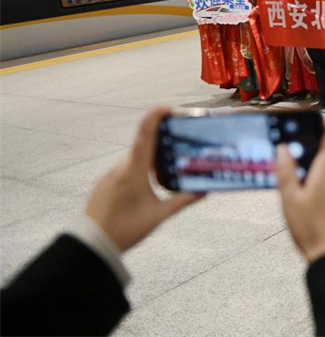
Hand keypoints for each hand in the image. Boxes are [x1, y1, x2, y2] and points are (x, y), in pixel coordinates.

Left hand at [85, 107, 204, 251]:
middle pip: (143, 146)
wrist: (91, 244)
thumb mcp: (159, 215)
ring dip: (151, 159)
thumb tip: (205, 190)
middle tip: (181, 145)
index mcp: (134, 169)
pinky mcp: (105, 183)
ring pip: (135, 158)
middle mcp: (120, 166)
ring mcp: (110, 174)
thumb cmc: (126, 228)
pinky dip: (140, 169)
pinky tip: (149, 186)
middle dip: (162, 142)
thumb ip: (183, 200)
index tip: (170, 108)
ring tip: (169, 169)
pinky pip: (126, 169)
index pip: (145, 133)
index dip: (156, 116)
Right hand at [277, 119, 324, 263]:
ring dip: (322, 166)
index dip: (322, 120)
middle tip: (295, 154)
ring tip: (302, 180)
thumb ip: (285, 170)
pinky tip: (315, 198)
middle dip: (316, 147)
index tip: (309, 119)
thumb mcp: (289, 199)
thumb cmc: (312, 229)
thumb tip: (283, 148)